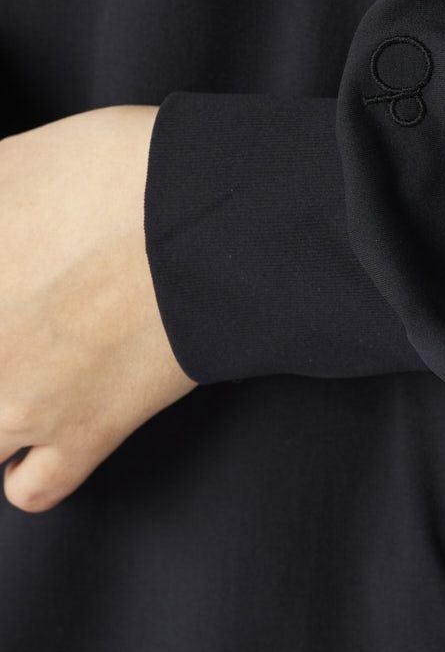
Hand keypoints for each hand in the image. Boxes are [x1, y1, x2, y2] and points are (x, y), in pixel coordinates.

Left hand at [0, 105, 196, 512]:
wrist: (215, 218)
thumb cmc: (118, 172)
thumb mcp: (10, 163)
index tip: (10, 292)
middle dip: (0, 355)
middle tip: (22, 327)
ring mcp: (18, 403)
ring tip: (17, 381)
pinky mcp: (87, 433)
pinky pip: (28, 488)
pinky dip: (25, 469)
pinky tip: (35, 431)